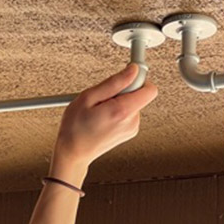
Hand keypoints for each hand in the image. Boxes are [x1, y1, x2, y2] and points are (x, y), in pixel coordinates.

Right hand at [50, 64, 157, 184]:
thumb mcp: (88, 97)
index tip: (124, 78)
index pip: (150, 89)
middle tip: (103, 99)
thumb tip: (133, 71)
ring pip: (133, 103)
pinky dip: (118, 110)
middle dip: (123, 90)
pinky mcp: (129, 131)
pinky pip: (128, 112)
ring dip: (118, 101)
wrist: (74, 152)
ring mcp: (132, 128)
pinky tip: (103, 117)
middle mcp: (132, 122)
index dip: (138, 79)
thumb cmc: (75, 128)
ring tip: (100, 110)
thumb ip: (114, 82)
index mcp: (122, 112)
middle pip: (140, 94)